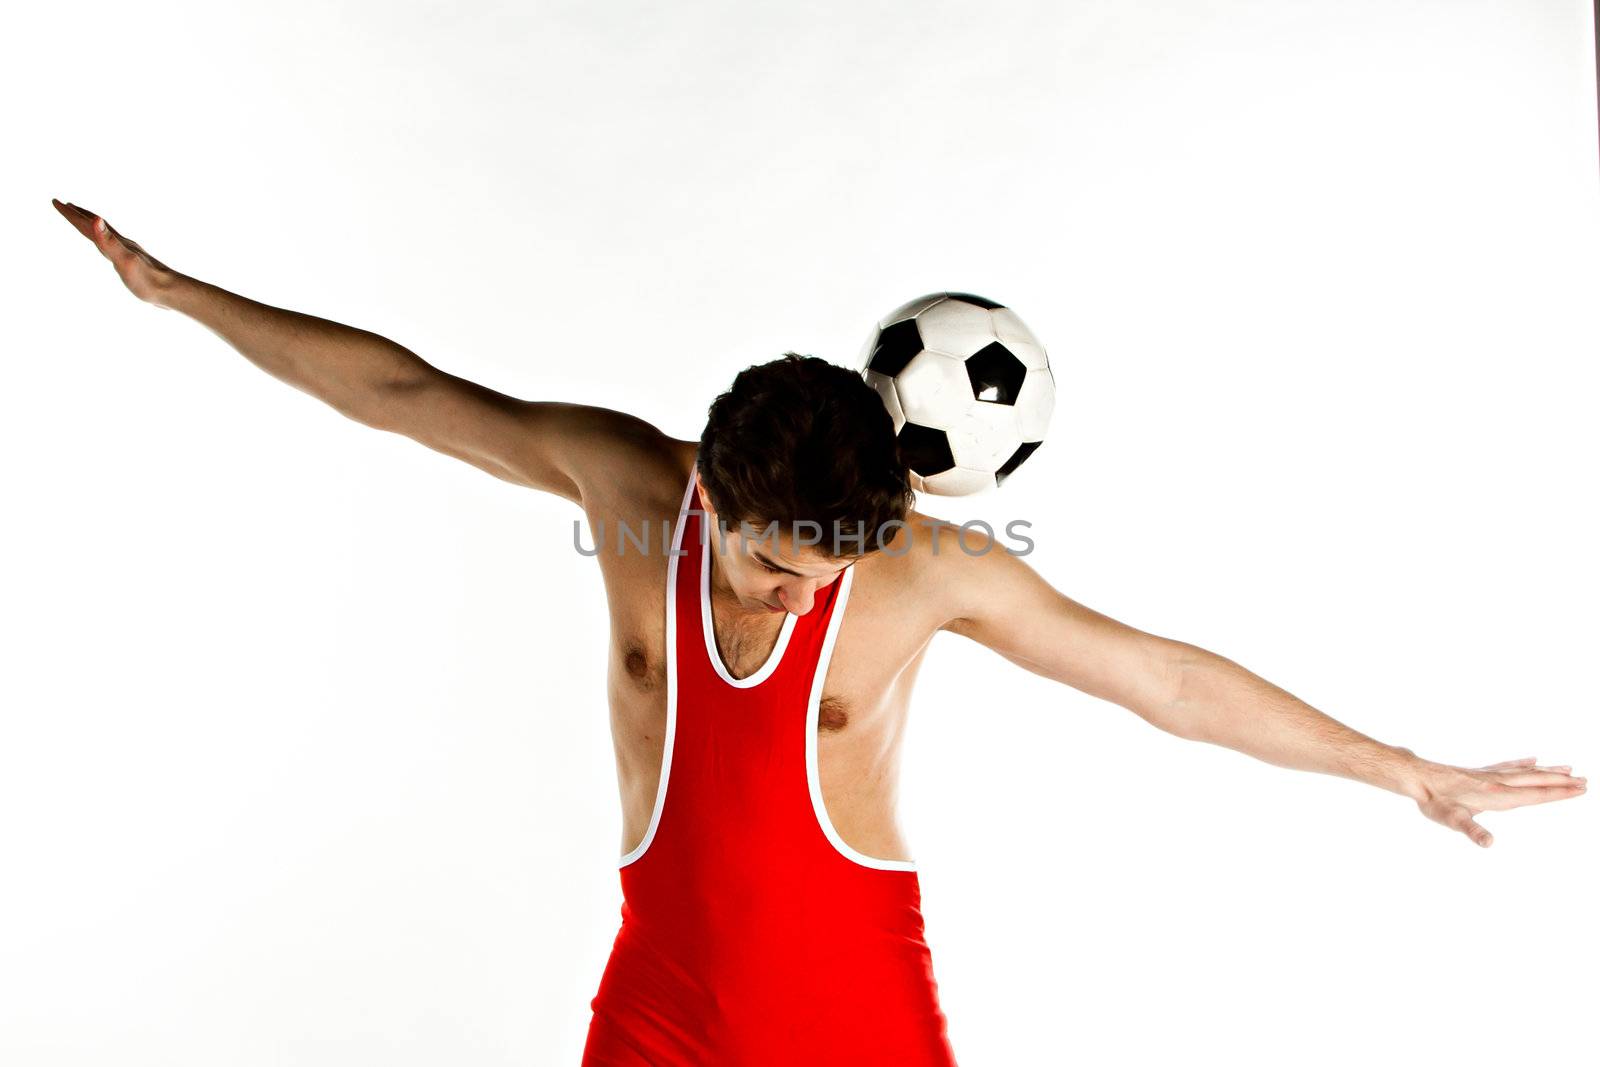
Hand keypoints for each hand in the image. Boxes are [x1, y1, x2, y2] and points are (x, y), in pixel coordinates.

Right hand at [52, 199, 181, 306]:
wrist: (171, 291)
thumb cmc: (147, 279)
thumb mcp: (124, 259)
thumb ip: (109, 241)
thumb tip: (96, 219)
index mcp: (115, 242)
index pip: (88, 224)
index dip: (71, 214)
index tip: (56, 202)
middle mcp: (121, 244)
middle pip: (96, 225)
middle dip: (79, 215)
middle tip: (65, 205)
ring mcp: (127, 253)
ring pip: (105, 235)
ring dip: (92, 226)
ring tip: (85, 222)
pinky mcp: (133, 264)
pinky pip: (113, 248)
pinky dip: (106, 243)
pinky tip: (109, 248)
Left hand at [1412, 756, 1584, 847]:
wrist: (1418, 778)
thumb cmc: (1436, 802)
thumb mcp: (1453, 821)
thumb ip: (1473, 831)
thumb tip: (1489, 844)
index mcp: (1498, 796)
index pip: (1536, 795)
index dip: (1559, 793)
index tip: (1581, 789)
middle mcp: (1498, 783)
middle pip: (1537, 781)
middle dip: (1561, 782)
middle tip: (1585, 780)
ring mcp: (1489, 775)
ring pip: (1526, 771)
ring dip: (1547, 771)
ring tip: (1568, 768)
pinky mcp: (1479, 772)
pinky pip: (1508, 765)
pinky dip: (1523, 763)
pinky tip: (1531, 759)